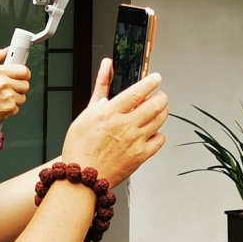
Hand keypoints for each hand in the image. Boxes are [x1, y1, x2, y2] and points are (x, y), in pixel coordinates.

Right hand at [0, 48, 30, 125]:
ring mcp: (7, 97)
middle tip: (10, 87)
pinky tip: (2, 103)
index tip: (20, 75)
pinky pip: (18, 107)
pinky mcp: (8, 108)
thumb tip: (7, 50)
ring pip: (22, 97)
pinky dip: (11, 107)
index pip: (24, 70)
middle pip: (25, 84)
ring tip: (4, 96)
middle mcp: (4, 84)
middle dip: (19, 86)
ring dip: (15, 97)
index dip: (23, 73)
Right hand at [59, 58, 167, 187]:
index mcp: (110, 113)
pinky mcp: (141, 156)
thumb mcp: (86, 111)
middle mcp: (125, 126)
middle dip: (161, 96)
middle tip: (159, 96)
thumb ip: (101, 86)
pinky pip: (160, 140)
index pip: (138, 91)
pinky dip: (158, 133)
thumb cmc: (80, 146)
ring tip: (156, 111)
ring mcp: (135, 141)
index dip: (151, 82)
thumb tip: (107, 65)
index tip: (156, 78)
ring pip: (160, 120)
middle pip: (156, 104)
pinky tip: (150, 132)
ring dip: (162, 112)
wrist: (82, 177)